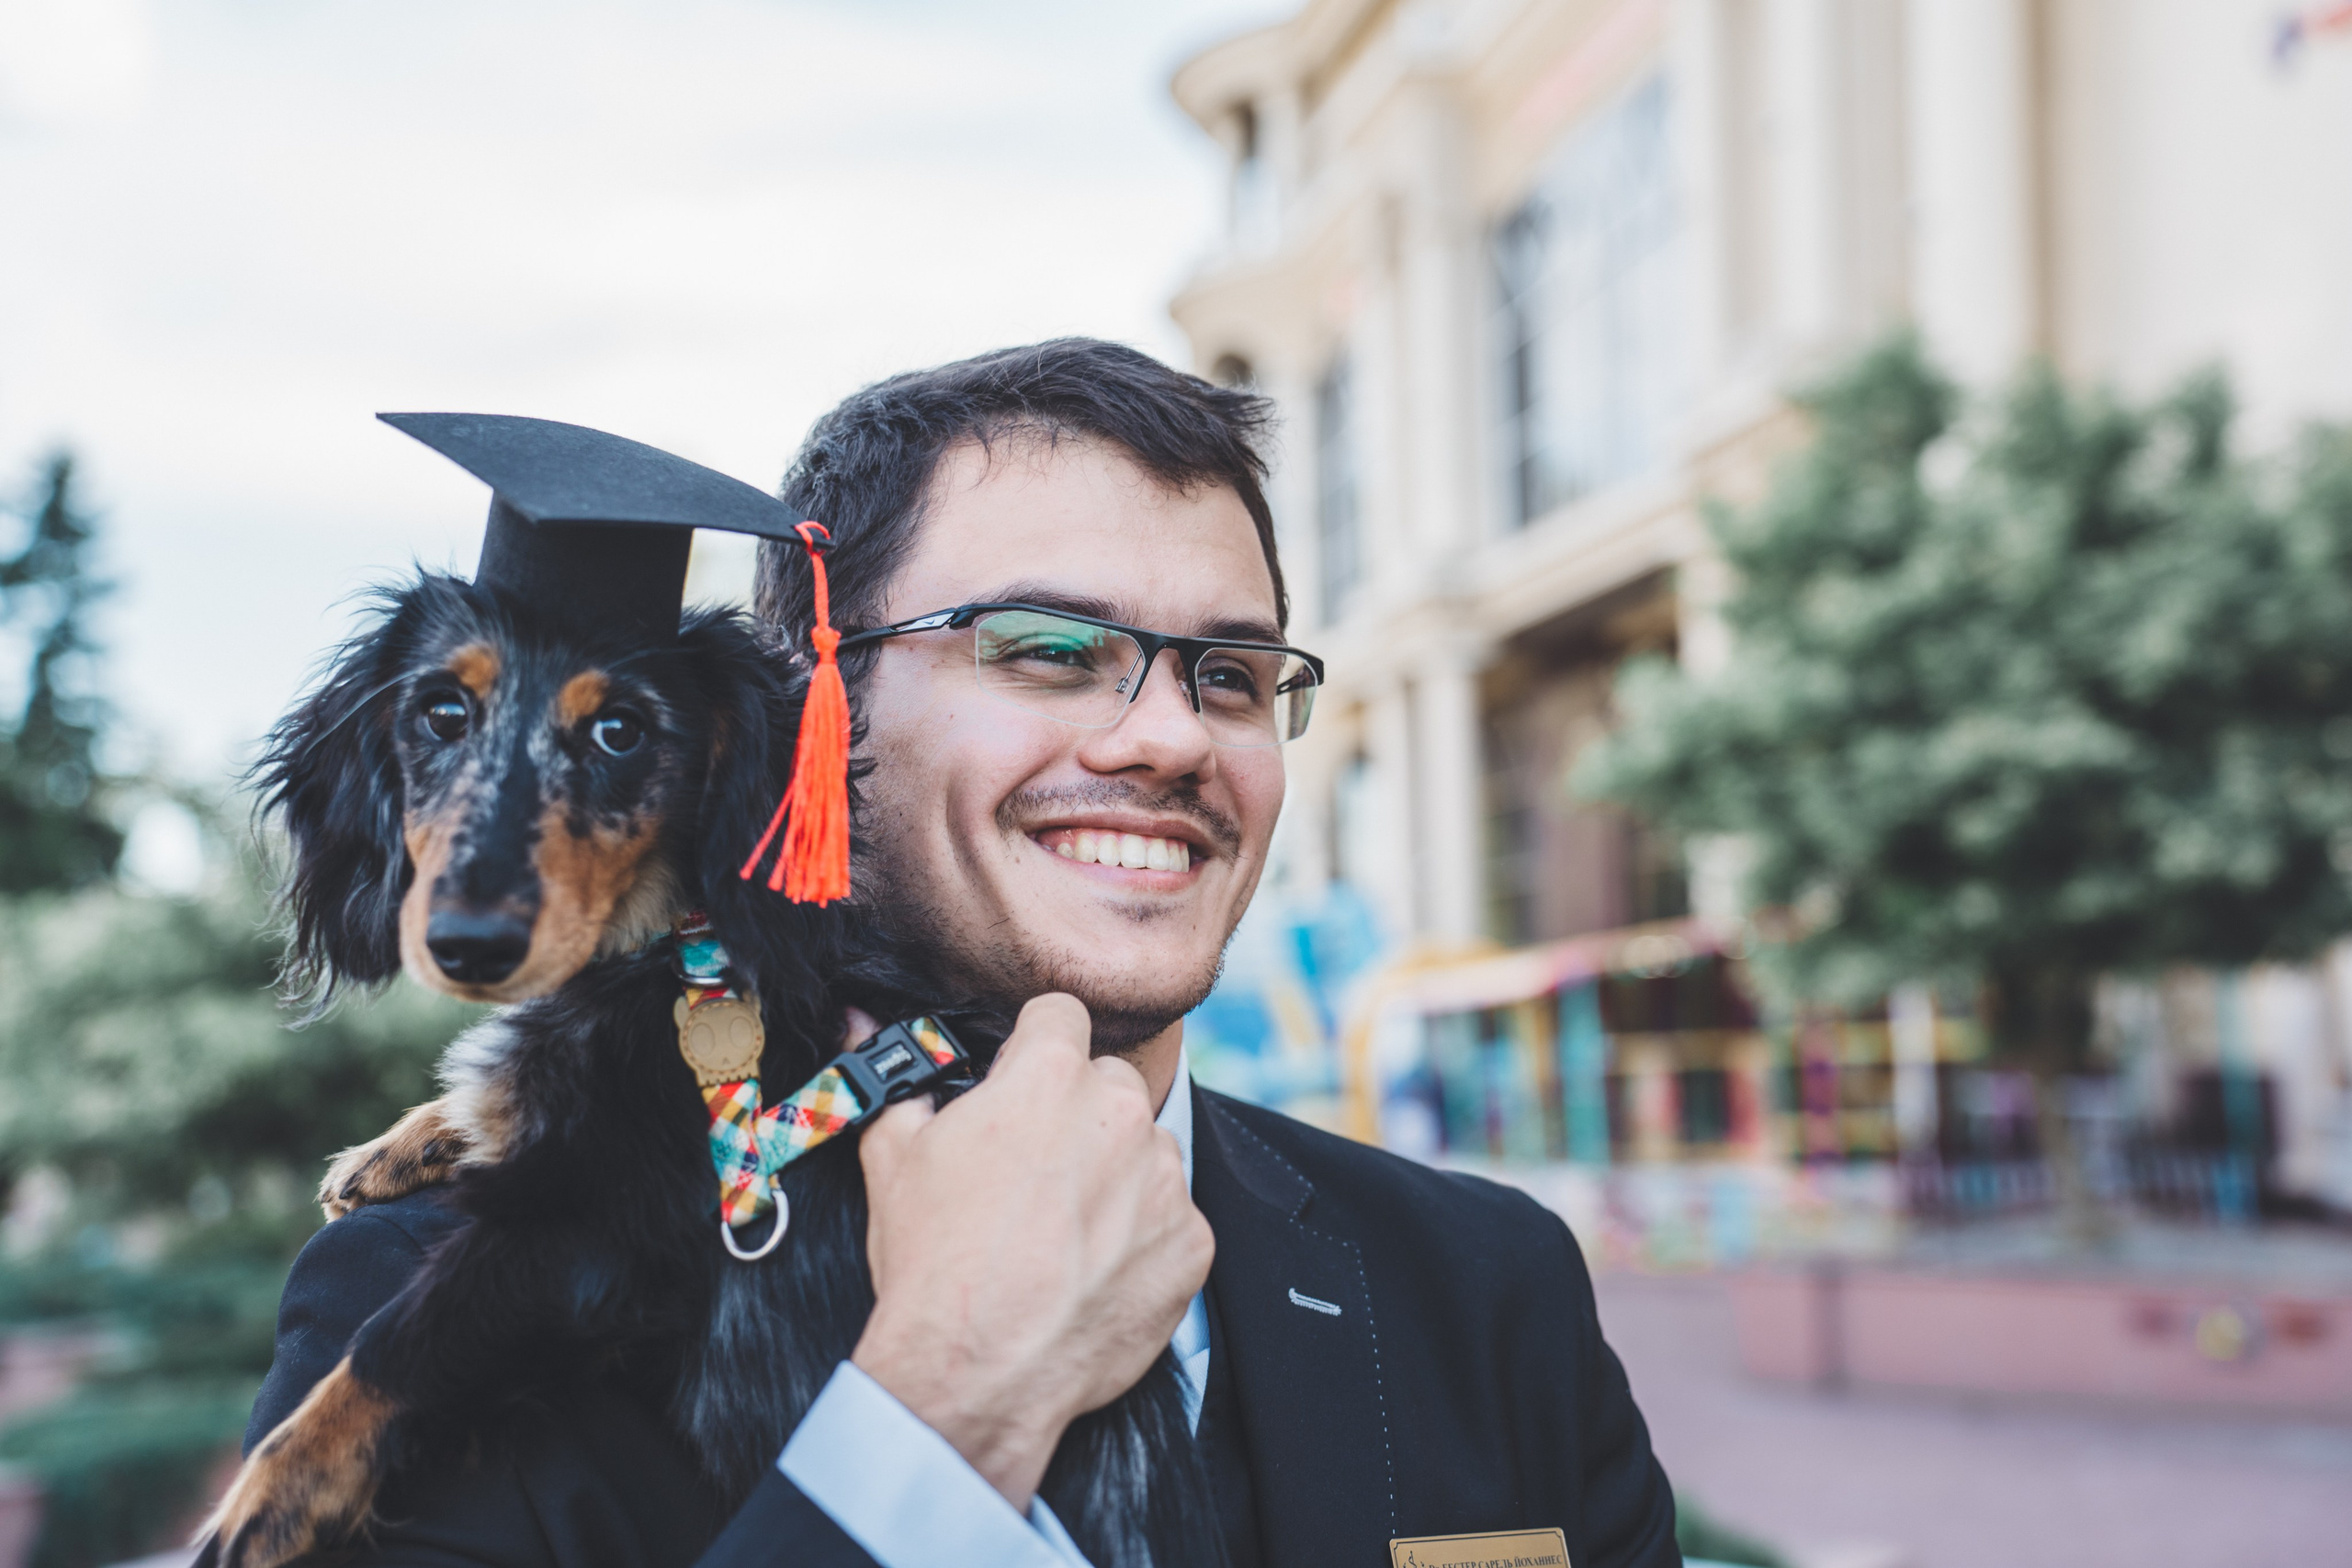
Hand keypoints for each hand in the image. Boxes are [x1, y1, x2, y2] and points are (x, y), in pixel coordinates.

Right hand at [849, 993, 1211, 1508]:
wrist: (977, 1370)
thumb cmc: (933, 1263)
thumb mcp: (892, 1157)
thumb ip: (895, 1080)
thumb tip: (860, 1024)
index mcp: (1049, 1076)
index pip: (1060, 1013)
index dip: (1034, 1045)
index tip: (1021, 1082)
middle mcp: (1120, 1114)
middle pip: (1109, 1083)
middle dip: (1077, 1114)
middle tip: (1035, 1171)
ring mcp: (1165, 1180)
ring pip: (1146, 1151)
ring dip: (1116, 1176)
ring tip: (1062, 1232)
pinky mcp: (1192, 1243)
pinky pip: (1174, 1221)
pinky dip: (1143, 1240)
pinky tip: (1092, 1272)